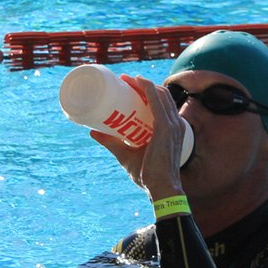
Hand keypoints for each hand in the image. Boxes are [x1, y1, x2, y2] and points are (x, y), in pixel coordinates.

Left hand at [91, 74, 186, 200]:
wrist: (161, 188)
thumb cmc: (148, 175)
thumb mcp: (126, 154)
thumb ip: (111, 143)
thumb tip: (92, 132)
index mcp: (171, 129)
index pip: (163, 104)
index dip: (148, 91)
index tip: (130, 86)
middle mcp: (175, 124)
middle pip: (160, 95)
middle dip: (143, 84)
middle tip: (124, 80)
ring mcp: (172, 125)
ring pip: (159, 94)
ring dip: (143, 82)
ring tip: (127, 79)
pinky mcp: (165, 127)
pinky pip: (156, 101)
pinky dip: (147, 88)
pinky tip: (137, 82)